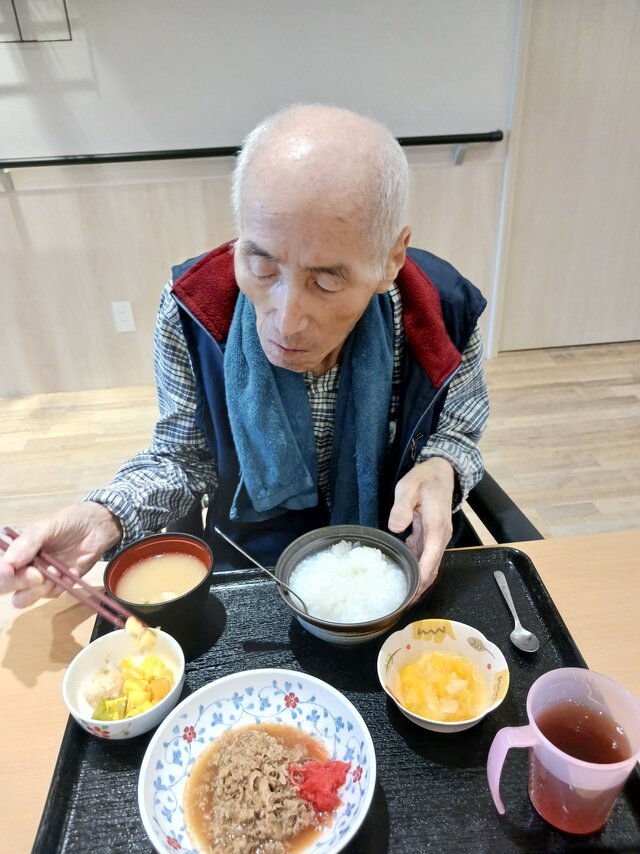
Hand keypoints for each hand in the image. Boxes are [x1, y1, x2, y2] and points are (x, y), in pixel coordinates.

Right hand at [0, 503, 122, 607]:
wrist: (97, 528)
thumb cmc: (70, 522)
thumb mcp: (48, 525)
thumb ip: (28, 541)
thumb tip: (9, 562)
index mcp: (14, 550)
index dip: (2, 575)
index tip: (10, 571)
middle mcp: (22, 566)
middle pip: (6, 588)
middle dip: (21, 583)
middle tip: (39, 574)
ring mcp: (38, 578)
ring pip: (25, 598)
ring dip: (41, 587)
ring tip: (58, 570)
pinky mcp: (57, 585)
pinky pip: (51, 595)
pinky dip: (62, 585)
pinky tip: (72, 571)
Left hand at [387, 457, 454, 598]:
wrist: (442, 471)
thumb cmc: (425, 478)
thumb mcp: (409, 487)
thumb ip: (402, 506)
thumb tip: (396, 527)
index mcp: (437, 528)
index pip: (431, 560)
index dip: (421, 580)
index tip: (410, 595)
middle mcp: (440, 537)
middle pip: (432, 569)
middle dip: (420, 588)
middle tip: (402, 605)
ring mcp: (437, 537)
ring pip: (429, 565)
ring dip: (418, 581)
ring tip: (401, 598)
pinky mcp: (432, 536)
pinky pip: (425, 556)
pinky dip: (416, 569)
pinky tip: (403, 576)